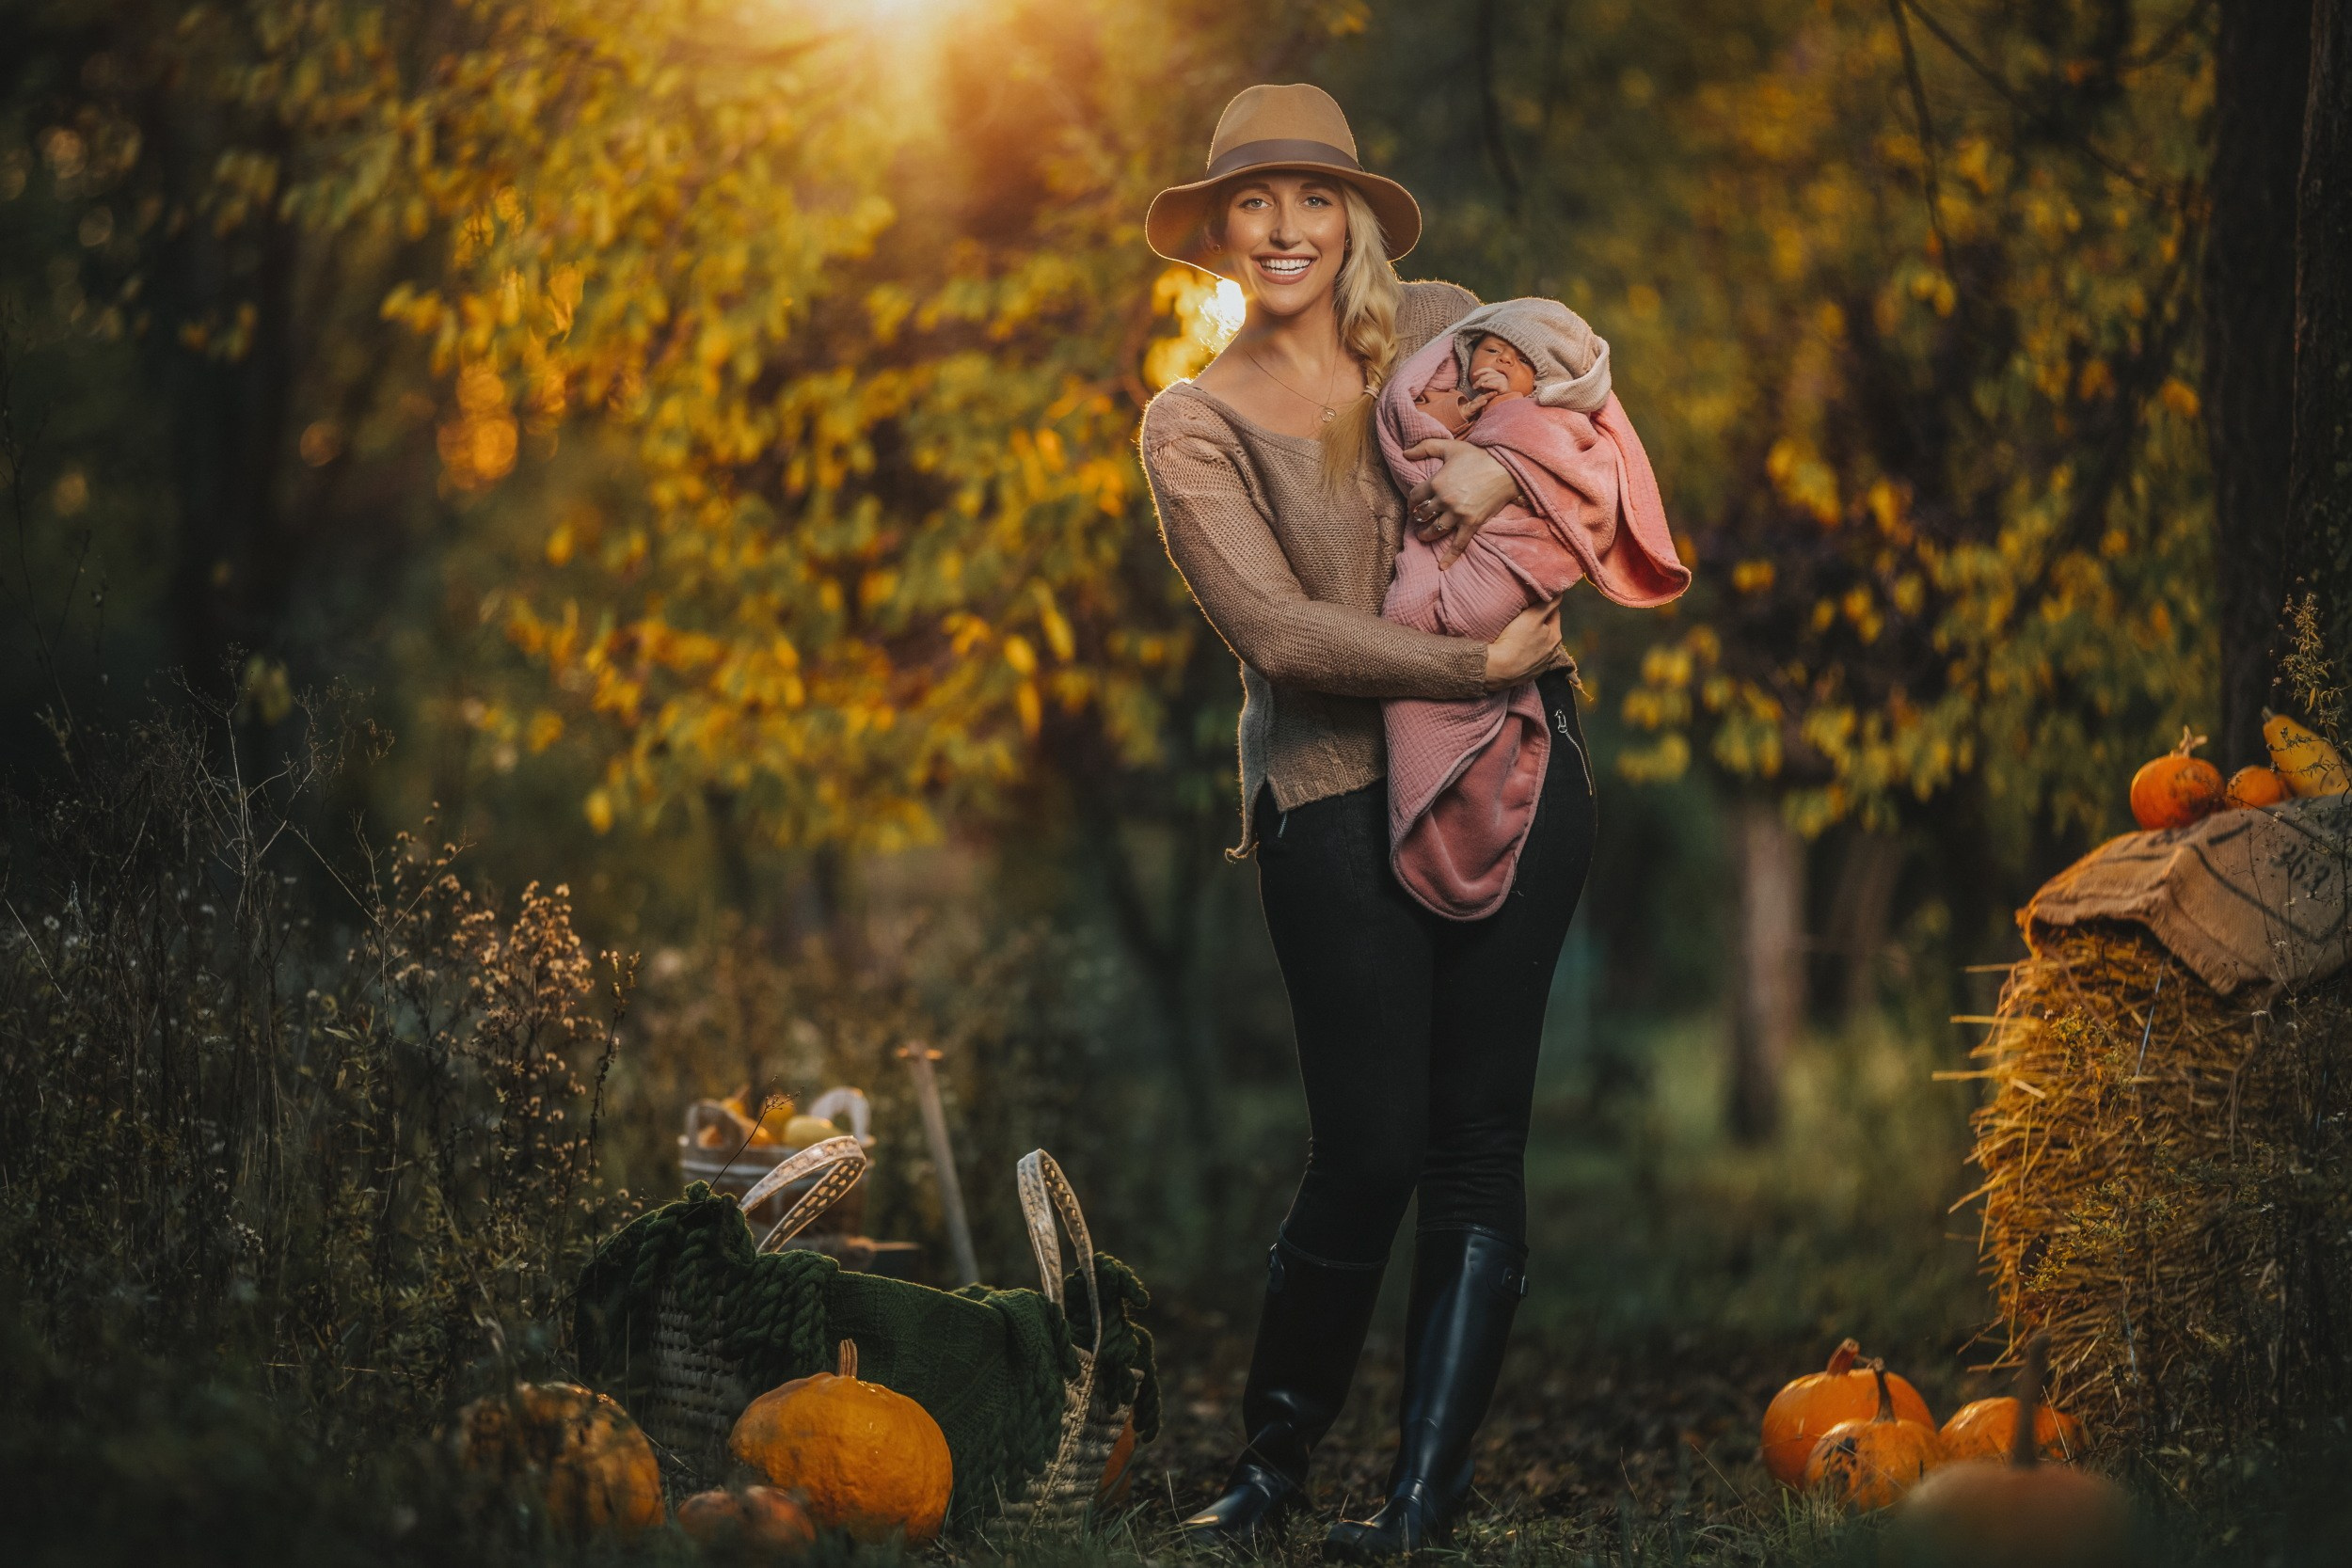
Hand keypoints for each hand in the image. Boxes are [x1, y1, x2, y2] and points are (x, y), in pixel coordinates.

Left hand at [1404, 440, 1522, 568]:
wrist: (1506, 468)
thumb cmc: (1479, 456)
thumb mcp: (1450, 446)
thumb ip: (1425, 446)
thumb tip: (1405, 454)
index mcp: (1437, 482)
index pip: (1414, 496)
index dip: (1411, 501)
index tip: (1413, 504)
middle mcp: (1444, 500)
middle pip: (1423, 514)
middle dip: (1418, 518)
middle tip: (1418, 520)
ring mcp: (1458, 514)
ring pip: (1435, 530)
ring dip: (1426, 535)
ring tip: (1423, 536)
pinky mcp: (1471, 523)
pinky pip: (1458, 544)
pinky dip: (1450, 556)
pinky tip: (1442, 566)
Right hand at [1483, 596, 1568, 690]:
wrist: (1498, 669)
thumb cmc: (1515, 640)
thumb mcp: (1532, 616)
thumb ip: (1548, 604)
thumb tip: (1560, 592)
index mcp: (1555, 636)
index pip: (1554, 613)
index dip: (1543, 606)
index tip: (1531, 603)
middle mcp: (1553, 652)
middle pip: (1547, 630)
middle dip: (1538, 623)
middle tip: (1522, 619)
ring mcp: (1542, 665)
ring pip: (1540, 645)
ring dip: (1533, 640)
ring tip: (1518, 636)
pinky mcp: (1530, 674)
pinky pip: (1531, 659)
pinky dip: (1526, 654)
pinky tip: (1516, 651)